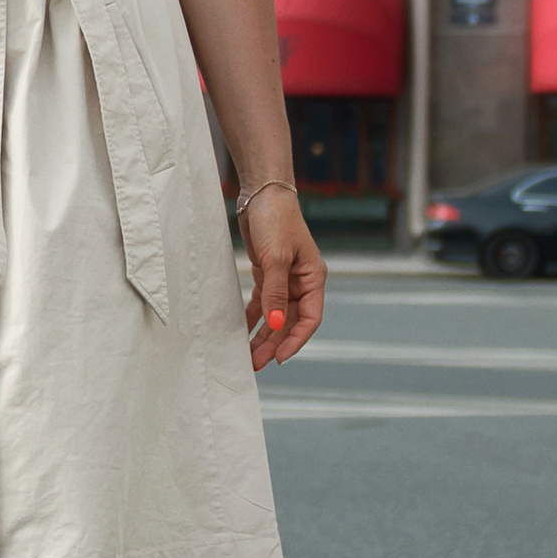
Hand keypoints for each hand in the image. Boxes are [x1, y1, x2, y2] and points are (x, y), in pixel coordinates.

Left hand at [238, 185, 324, 370]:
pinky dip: (254, 317)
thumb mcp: (276, 258)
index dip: (296, 340)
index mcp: (313, 279)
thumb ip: (275, 293)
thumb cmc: (276, 220)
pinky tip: (243, 332)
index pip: (310, 319)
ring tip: (248, 356)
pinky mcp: (268, 273)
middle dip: (275, 343)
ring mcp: (285, 278)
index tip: (280, 358)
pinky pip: (263, 302)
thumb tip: (274, 325)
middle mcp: (302, 282)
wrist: (262, 193)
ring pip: (275, 315)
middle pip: (290, 321)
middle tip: (256, 364)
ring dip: (263, 335)